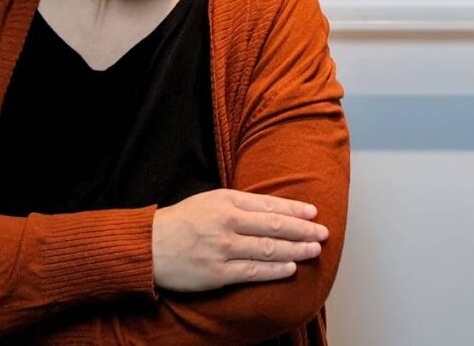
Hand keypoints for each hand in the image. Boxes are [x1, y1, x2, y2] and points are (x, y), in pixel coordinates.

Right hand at [151, 189, 327, 291]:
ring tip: (314, 249)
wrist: (150, 247)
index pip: (268, 205)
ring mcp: (223, 249)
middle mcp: (227, 223)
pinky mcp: (217, 273)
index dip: (294, 209)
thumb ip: (240, 203)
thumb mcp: (210, 200)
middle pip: (274, 226)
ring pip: (268, 249)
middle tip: (323, 232)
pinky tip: (290, 266)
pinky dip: (274, 269)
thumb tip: (274, 208)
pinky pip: (252, 271)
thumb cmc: (183, 222)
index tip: (313, 213)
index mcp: (226, 201)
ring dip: (295, 249)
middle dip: (303, 229)